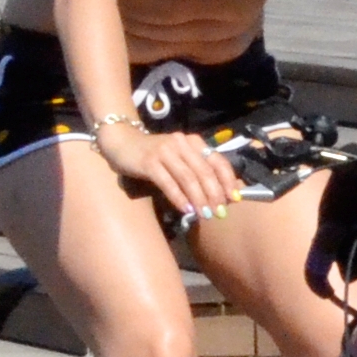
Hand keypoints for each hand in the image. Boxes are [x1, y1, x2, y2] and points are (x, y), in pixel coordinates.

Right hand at [122, 127, 252, 231]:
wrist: (122, 141)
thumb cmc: (154, 154)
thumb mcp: (179, 157)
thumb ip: (196, 170)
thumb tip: (219, 194)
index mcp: (194, 142)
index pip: (217, 160)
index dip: (228, 180)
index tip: (234, 199)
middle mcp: (182, 144)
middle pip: (204, 171)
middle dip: (215, 194)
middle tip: (220, 212)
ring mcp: (165, 151)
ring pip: (188, 177)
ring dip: (199, 198)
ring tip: (205, 214)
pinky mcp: (149, 162)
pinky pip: (168, 182)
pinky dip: (178, 197)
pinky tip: (185, 209)